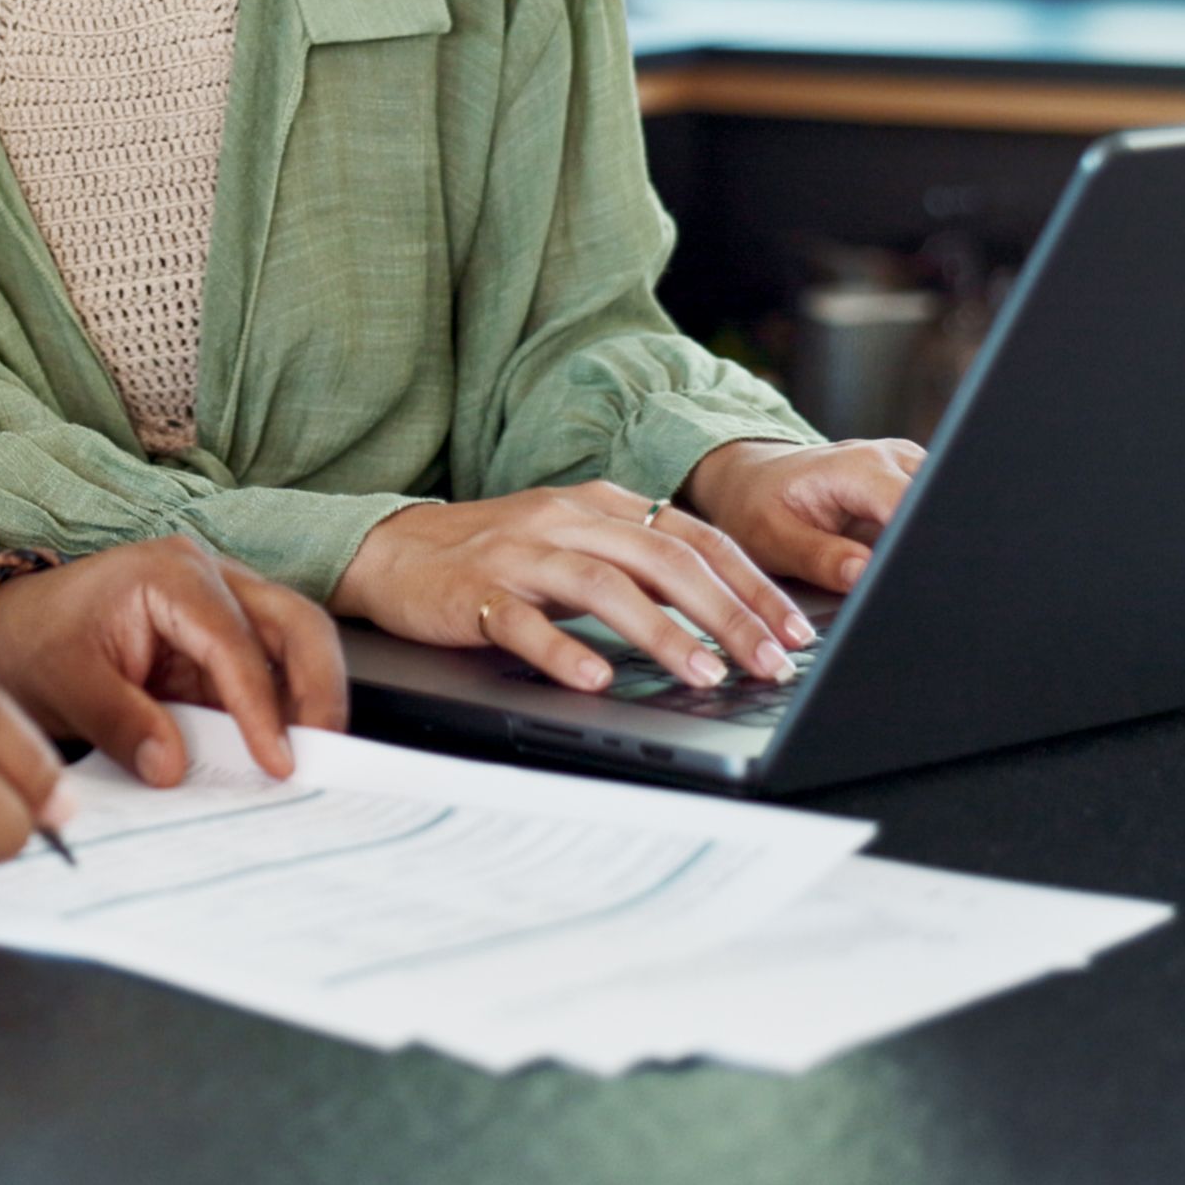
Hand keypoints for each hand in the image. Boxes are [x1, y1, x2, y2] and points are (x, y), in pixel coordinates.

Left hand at [0, 535, 349, 785]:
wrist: (15, 626)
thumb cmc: (36, 639)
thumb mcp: (63, 683)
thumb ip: (119, 722)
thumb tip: (174, 768)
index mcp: (171, 574)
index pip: (235, 642)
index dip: (262, 706)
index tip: (277, 762)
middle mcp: (211, 578)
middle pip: (296, 624)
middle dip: (319, 691)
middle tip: (323, 758)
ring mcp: (224, 606)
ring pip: (297, 645)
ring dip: (310, 703)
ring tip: (310, 763)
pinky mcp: (223, 642)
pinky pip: (270, 674)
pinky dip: (282, 713)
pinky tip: (278, 755)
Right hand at [333, 482, 810, 694]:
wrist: (389, 550)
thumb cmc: (494, 556)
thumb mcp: (575, 544)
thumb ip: (637, 565)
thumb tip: (725, 615)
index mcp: (601, 505)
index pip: (695, 538)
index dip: (751, 584)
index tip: (795, 630)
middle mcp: (566, 519)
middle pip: (664, 559)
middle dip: (727, 613)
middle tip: (770, 662)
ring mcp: (519, 554)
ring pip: (603, 586)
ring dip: (661, 633)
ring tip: (703, 675)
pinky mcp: (471, 591)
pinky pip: (522, 621)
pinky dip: (562, 650)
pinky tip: (595, 680)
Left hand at [679, 437, 922, 591]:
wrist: (754, 480)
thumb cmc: (758, 507)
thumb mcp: (774, 538)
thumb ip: (821, 558)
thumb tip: (865, 575)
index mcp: (858, 467)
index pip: (910, 506)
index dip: (909, 547)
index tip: (897, 580)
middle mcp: (893, 459)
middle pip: (934, 509)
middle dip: (917, 551)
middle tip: (885, 581)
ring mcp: (907, 468)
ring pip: (936, 515)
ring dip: (916, 547)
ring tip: (874, 564)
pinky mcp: (913, 484)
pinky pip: (928, 516)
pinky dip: (913, 542)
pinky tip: (884, 554)